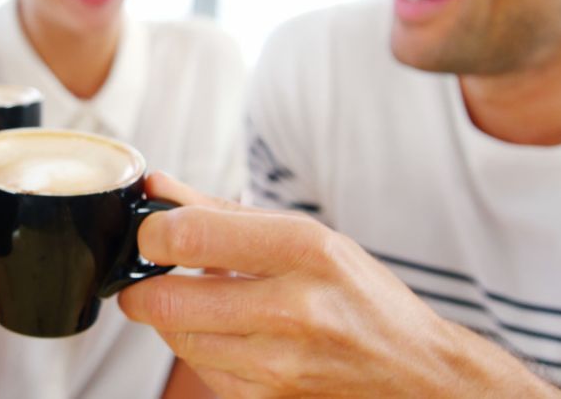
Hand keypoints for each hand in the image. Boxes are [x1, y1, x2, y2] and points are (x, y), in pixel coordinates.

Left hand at [118, 173, 560, 397]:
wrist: (417, 374)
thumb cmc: (359, 296)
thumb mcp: (303, 235)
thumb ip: (219, 211)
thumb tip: (156, 187)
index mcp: (304, 249)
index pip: (188, 236)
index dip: (152, 232)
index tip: (154, 233)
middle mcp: (293, 309)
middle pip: (165, 299)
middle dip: (144, 283)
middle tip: (155, 272)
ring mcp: (280, 364)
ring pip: (175, 337)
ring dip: (171, 316)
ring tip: (201, 299)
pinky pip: (199, 369)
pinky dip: (198, 348)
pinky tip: (226, 333)